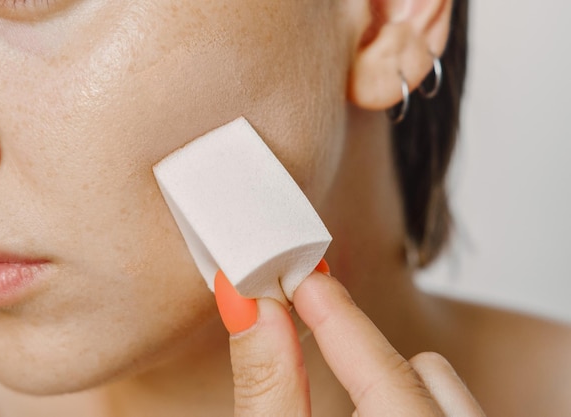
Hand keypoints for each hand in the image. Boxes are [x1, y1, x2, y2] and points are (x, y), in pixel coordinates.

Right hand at [214, 265, 485, 415]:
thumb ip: (267, 388)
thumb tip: (248, 305)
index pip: (385, 371)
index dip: (336, 315)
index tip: (302, 277)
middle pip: (427, 372)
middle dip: (367, 353)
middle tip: (315, 335)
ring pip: (446, 393)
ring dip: (397, 383)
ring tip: (349, 397)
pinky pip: (450, 412)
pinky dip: (414, 403)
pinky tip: (377, 415)